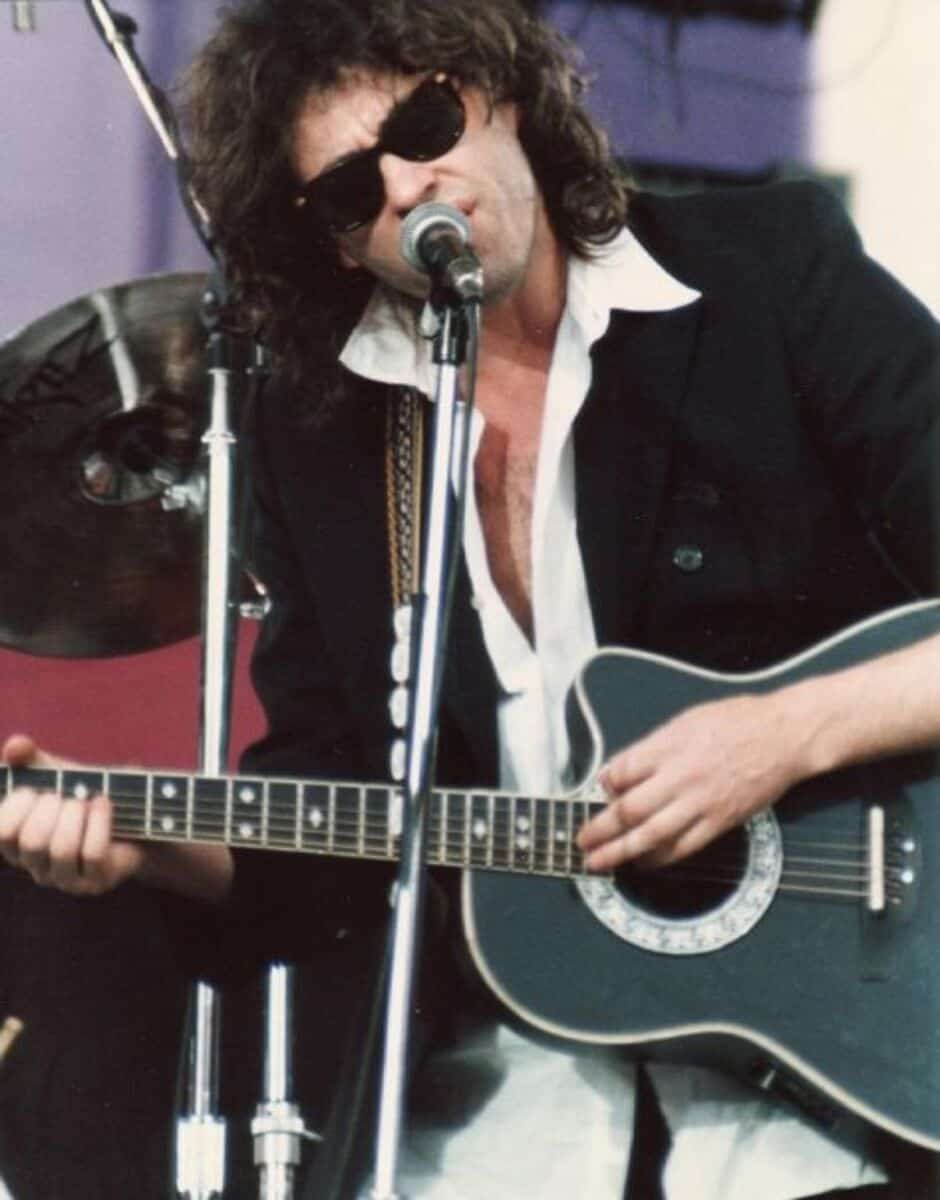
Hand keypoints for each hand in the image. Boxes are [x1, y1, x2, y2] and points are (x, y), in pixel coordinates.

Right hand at [0, 734, 144, 894]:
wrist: (133, 814)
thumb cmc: (84, 794)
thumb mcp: (55, 772)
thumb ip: (31, 758)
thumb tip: (15, 746)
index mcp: (17, 843)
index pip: (1, 833)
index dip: (16, 806)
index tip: (35, 789)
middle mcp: (35, 865)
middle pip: (30, 841)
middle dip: (50, 808)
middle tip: (66, 795)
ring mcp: (65, 878)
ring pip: (61, 850)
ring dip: (76, 816)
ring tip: (85, 801)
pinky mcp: (96, 881)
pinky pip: (93, 853)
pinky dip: (99, 821)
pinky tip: (103, 803)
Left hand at [576, 692, 806, 871]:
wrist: (782, 735)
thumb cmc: (736, 721)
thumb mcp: (685, 720)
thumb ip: (651, 746)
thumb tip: (619, 770)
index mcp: (668, 746)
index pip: (621, 772)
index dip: (605, 785)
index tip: (600, 791)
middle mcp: (680, 776)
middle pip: (628, 809)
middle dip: (600, 828)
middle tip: (582, 840)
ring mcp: (700, 802)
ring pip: (650, 834)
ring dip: (620, 851)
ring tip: (599, 861)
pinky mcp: (719, 821)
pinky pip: (683, 847)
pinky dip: (658, 858)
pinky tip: (642, 864)